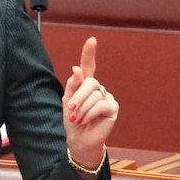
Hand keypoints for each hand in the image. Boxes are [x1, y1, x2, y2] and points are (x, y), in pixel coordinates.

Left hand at [61, 37, 118, 168]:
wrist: (79, 138)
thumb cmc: (72, 120)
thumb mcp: (67, 101)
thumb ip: (72, 85)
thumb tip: (76, 69)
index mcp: (84, 84)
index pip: (88, 66)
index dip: (89, 53)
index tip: (91, 40)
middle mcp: (97, 88)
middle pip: (89, 82)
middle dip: (78, 96)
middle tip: (72, 109)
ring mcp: (106, 97)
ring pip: (94, 95)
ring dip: (82, 109)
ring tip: (79, 119)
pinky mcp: (113, 107)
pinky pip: (101, 105)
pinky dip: (90, 114)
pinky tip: (87, 120)